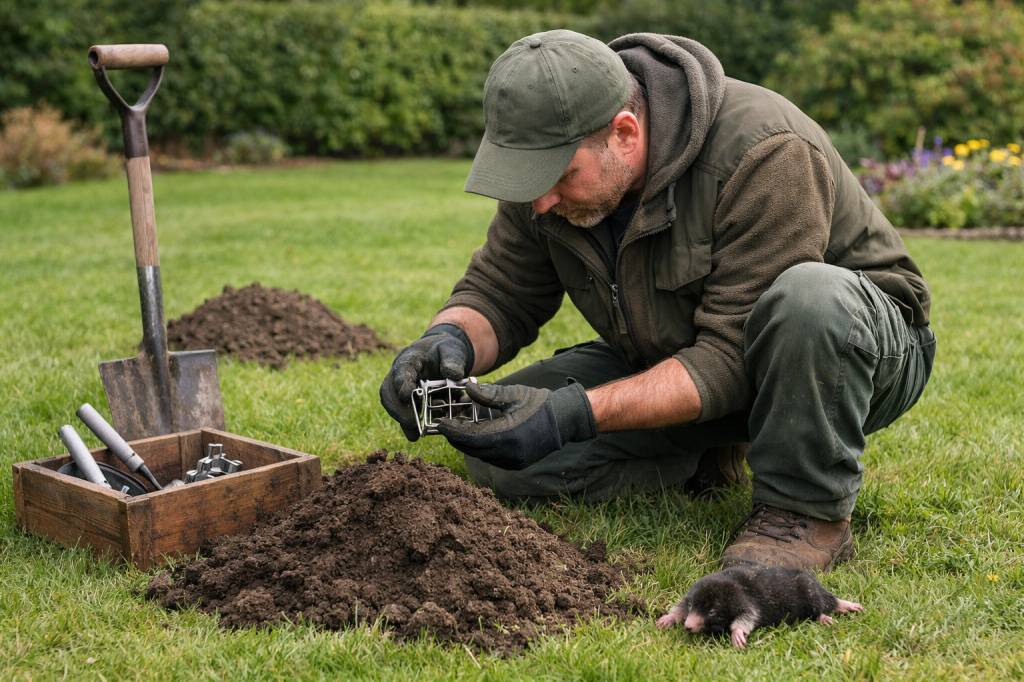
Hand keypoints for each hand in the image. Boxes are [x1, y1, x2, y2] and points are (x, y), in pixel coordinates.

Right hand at [379, 324, 473, 440]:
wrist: (443, 355)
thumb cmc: (446, 350)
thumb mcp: (452, 350)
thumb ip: (453, 361)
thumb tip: (454, 376)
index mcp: (409, 359)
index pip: (401, 370)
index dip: (402, 383)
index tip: (407, 394)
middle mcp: (399, 375)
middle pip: (389, 392)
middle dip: (399, 408)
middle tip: (411, 421)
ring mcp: (400, 389)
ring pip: (393, 405)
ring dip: (403, 419)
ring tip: (415, 432)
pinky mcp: (407, 401)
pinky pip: (404, 414)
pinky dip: (409, 425)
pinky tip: (415, 436)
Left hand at [437, 381, 595, 469]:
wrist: (564, 420)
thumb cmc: (539, 404)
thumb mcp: (513, 394)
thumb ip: (488, 394)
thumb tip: (466, 389)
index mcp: (507, 435)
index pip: (471, 437)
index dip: (453, 431)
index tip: (440, 423)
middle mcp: (509, 453)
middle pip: (473, 448)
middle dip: (456, 438)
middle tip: (444, 426)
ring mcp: (513, 461)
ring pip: (480, 454)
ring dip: (467, 443)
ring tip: (457, 428)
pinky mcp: (516, 464)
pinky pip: (491, 457)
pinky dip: (480, 447)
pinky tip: (475, 435)